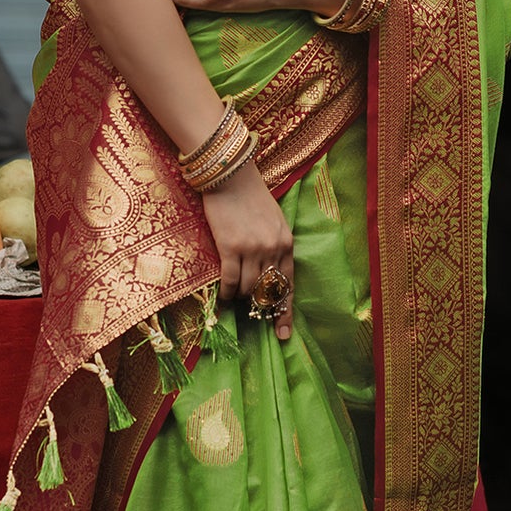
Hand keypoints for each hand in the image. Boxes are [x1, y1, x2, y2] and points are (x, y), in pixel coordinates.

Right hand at [199, 161, 294, 340]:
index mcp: (286, 243)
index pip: (288, 285)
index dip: (285, 312)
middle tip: (251, 317)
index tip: (283, 333)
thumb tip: (267, 275)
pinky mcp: (230, 247)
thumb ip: (275, 247)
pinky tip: (223, 298)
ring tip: (234, 298)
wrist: (230, 176)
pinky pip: (230, 281)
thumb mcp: (274, 221)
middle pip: (267, 291)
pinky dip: (227, 293)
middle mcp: (273, 248)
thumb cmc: (250, 197)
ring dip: (241, 298)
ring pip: (249, 289)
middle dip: (259, 307)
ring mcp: (252, 248)